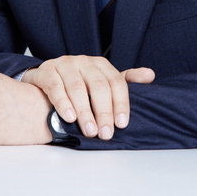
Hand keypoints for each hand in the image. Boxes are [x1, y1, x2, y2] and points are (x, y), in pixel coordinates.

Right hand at [22, 56, 154, 140]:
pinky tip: (69, 117)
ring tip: (90, 130)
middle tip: (105, 133)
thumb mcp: (103, 82)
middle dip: (103, 111)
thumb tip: (150, 75)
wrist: (46, 79)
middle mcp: (84, 61)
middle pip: (98, 85)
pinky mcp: (47, 70)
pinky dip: (63, 102)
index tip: (122, 124)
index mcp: (100, 64)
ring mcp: (64, 64)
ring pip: (77, 87)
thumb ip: (125, 81)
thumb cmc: (79, 84)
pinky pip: (55, 86)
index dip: (120, 102)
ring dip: (84, 111)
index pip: (116, 81)